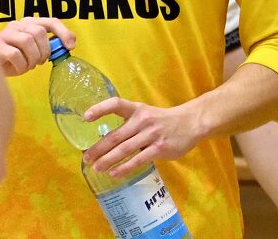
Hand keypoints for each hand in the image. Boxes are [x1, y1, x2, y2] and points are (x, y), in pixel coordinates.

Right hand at [0, 17, 74, 75]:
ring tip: (29, 66)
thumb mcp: (34, 50)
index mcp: (29, 23)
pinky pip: (15, 54)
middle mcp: (17, 25)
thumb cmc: (14, 59)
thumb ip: (47, 45)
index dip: (64, 32)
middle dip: (45, 50)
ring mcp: (5, 34)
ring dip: (32, 58)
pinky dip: (22, 65)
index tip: (71, 46)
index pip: (51, 21)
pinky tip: (20, 68)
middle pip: (39, 32)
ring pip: (27, 41)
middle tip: (40, 62)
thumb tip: (68, 45)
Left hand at [83, 98, 200, 177]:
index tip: (85, 118)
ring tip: (96, 168)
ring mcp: (151, 134)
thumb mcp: (147, 115)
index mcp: (138, 109)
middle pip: (115, 135)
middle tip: (86, 158)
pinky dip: (124, 168)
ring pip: (124, 150)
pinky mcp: (159, 148)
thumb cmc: (164, 121)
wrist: (192, 122)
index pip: (116, 104)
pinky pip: (137, 160)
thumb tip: (105, 144)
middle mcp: (143, 120)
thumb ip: (130, 125)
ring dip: (107, 160)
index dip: (100, 109)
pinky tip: (114, 173)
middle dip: (98, 148)